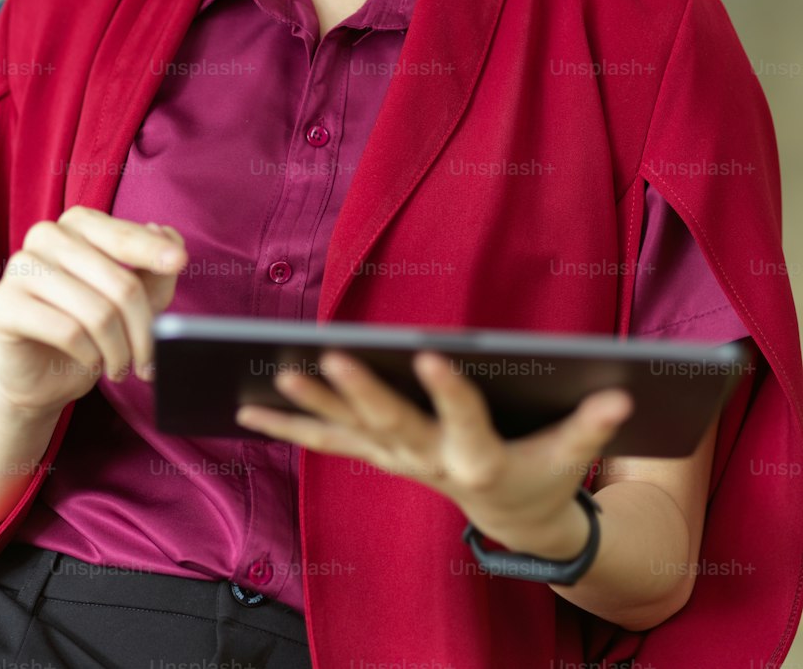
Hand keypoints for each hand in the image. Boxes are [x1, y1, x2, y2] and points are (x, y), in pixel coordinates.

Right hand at [0, 206, 186, 416]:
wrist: (41, 376)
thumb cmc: (91, 331)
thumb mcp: (134, 300)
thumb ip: (155, 269)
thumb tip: (167, 236)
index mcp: (77, 224)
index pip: (124, 237)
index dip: (154, 252)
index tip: (180, 261)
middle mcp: (46, 236)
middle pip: (118, 282)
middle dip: (142, 329)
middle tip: (148, 360)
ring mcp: (20, 266)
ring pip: (96, 312)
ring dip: (119, 350)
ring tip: (122, 367)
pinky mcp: (3, 303)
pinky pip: (67, 331)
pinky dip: (90, 355)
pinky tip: (91, 362)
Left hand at [234, 350, 631, 555]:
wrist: (515, 524)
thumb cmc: (544, 477)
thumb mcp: (571, 456)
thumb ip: (593, 426)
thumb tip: (625, 393)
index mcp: (480, 460)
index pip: (465, 420)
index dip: (449, 389)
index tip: (429, 353)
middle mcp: (430, 464)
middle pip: (390, 425)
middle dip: (359, 392)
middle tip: (328, 357)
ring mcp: (398, 462)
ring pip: (348, 433)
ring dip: (310, 407)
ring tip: (274, 375)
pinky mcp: (380, 457)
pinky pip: (328, 444)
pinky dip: (291, 428)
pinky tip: (251, 410)